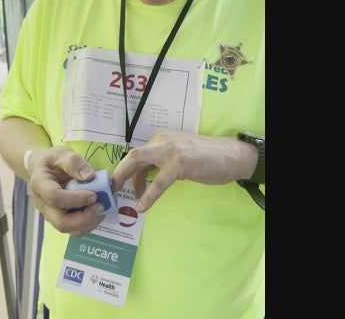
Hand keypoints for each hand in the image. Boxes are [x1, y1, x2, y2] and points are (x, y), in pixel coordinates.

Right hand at [27, 146, 106, 237]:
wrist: (43, 169)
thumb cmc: (52, 161)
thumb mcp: (62, 153)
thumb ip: (74, 162)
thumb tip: (89, 176)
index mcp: (40, 184)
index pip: (54, 197)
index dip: (75, 199)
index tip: (93, 194)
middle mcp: (43, 204)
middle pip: (61, 222)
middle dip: (84, 218)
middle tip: (100, 205)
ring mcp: (51, 214)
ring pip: (70, 229)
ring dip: (89, 222)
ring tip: (101, 206)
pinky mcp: (61, 219)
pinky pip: (75, 229)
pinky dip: (89, 223)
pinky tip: (96, 209)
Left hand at [110, 128, 256, 212]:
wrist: (231, 155)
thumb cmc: (206, 158)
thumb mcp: (178, 157)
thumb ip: (161, 163)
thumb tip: (141, 181)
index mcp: (161, 137)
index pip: (138, 155)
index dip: (127, 172)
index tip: (122, 187)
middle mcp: (162, 139)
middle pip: (133, 155)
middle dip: (119, 173)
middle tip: (113, 191)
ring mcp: (171, 150)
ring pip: (139, 162)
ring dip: (128, 182)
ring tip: (125, 198)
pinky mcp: (180, 163)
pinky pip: (159, 182)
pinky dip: (148, 195)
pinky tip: (142, 207)